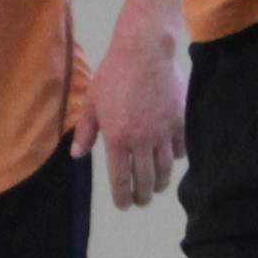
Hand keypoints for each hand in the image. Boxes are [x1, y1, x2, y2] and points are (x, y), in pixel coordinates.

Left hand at [72, 26, 186, 209]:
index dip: (122, 197)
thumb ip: (85, 131)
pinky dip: (175, 159)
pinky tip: (171, 161)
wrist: (145, 51)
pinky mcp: (180, 122)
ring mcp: (164, 133)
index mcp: (117, 139)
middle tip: (141, 202)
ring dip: (160, 184)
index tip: (123, 206)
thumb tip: (77, 156)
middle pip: (145, 180)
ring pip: (165, 169)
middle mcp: (142, 141)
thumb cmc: (114, 75)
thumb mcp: (92, 102)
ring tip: (157, 188)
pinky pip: (180, 149)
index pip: (121, 180)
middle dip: (143, 196)